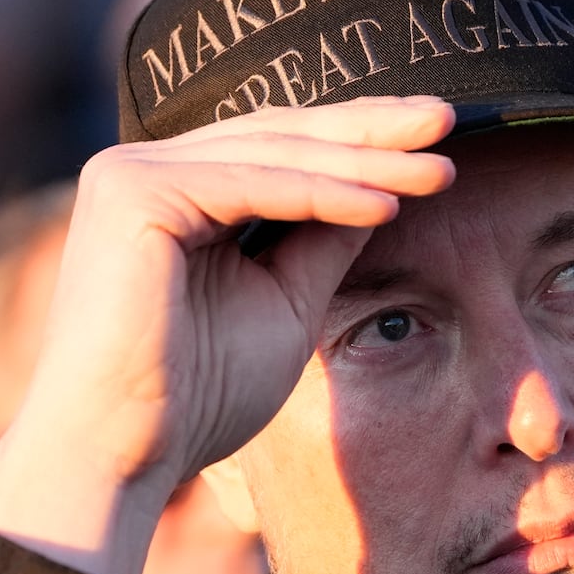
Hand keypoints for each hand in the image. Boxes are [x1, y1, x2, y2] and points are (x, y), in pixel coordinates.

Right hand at [0, 97, 455, 573]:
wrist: (122, 455)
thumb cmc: (196, 397)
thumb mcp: (285, 305)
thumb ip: (324, 242)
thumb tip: (386, 189)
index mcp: (175, 192)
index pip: (281, 148)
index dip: (360, 140)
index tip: (437, 140)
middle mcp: (143, 169)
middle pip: (280, 134)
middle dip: (371, 130)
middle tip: (450, 119)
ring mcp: (130, 173)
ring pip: (273, 155)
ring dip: (364, 162)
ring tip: (439, 170)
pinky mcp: (132, 192)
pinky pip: (252, 185)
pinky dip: (323, 195)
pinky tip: (387, 204)